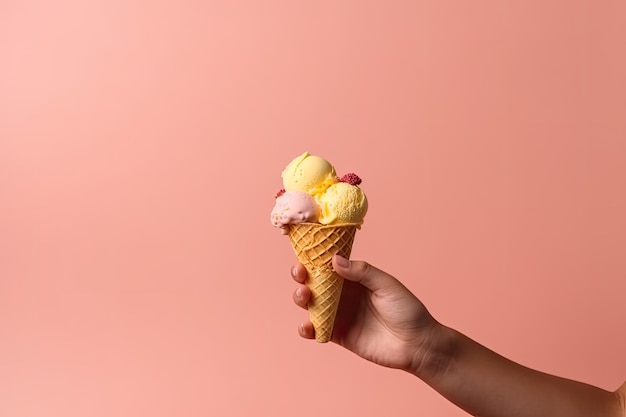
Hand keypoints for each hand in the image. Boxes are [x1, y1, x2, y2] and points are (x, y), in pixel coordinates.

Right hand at [291, 255, 439, 372]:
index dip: (313, 257)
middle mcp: (342, 294)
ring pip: (310, 304)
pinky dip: (306, 328)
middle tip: (300, 274)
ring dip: (300, 298)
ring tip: (304, 295)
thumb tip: (334, 260)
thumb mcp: (386, 285)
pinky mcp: (337, 335)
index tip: (304, 253)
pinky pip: (316, 330)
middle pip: (313, 282)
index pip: (328, 264)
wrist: (417, 345)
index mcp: (353, 278)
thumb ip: (361, 272)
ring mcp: (338, 315)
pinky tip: (307, 326)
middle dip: (301, 276)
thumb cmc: (407, 310)